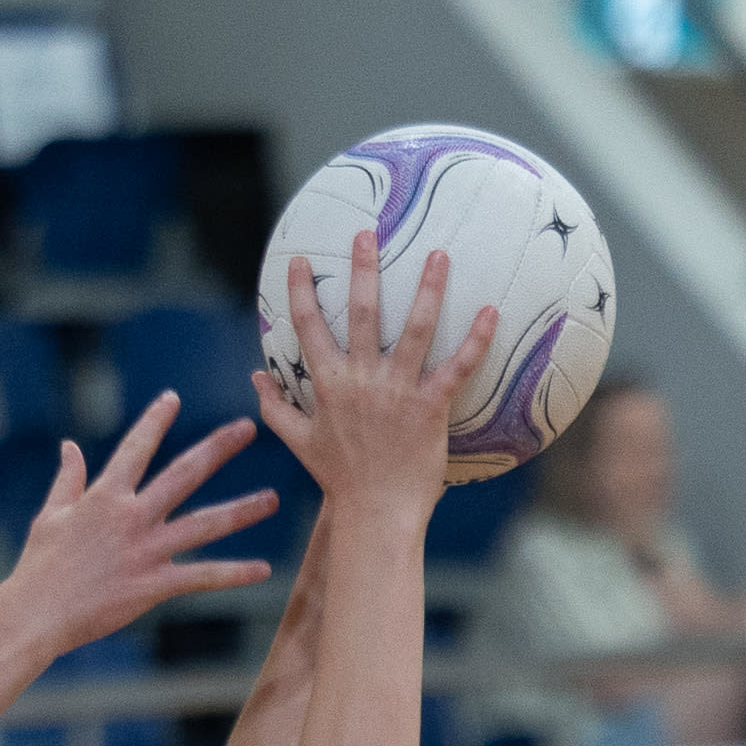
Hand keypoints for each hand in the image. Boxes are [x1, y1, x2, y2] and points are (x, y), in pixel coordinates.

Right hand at [0, 391, 279, 652]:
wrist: (36, 613)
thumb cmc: (39, 566)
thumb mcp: (50, 516)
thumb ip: (68, 479)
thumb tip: (70, 446)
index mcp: (105, 496)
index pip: (135, 448)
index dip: (154, 420)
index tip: (172, 398)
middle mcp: (131, 516)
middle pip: (184, 474)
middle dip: (218, 448)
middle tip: (248, 427)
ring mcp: (146, 550)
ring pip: (204, 525)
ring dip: (242, 510)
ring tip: (272, 499)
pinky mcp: (153, 584)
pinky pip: (202, 576)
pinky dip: (233, 574)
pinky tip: (263, 569)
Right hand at [253, 227, 502, 522]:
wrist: (376, 514)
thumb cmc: (339, 478)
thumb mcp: (299, 441)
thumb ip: (275, 407)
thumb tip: (255, 378)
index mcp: (328, 385)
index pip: (309, 328)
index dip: (302, 291)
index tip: (303, 259)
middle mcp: (361, 381)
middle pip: (361, 313)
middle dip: (363, 268)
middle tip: (368, 232)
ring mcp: (397, 391)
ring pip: (413, 329)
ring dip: (427, 288)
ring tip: (438, 254)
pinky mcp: (430, 407)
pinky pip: (456, 367)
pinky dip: (475, 339)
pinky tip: (490, 310)